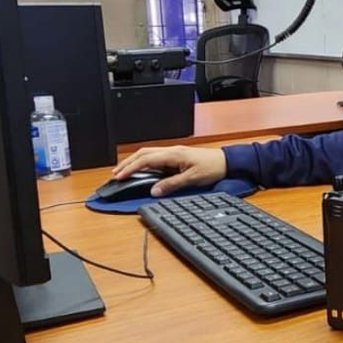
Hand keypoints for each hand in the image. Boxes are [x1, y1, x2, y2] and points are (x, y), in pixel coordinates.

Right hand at [111, 146, 226, 195]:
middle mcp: (171, 151)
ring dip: (135, 161)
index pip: (146, 160)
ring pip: (148, 154)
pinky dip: (144, 162)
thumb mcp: (192, 179)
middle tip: (116, 173)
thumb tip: (154, 191)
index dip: (131, 168)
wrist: (226, 161)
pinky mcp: (177, 156)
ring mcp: (173, 153)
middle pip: (143, 154)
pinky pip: (156, 157)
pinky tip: (141, 169)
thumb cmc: (212, 168)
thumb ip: (172, 184)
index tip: (120, 176)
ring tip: (123, 171)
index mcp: (173, 154)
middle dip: (128, 163)